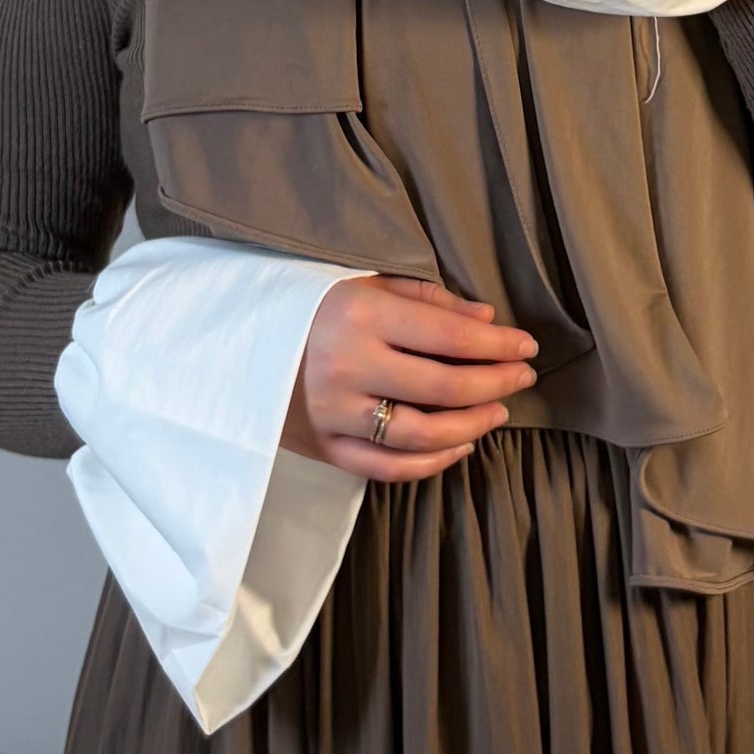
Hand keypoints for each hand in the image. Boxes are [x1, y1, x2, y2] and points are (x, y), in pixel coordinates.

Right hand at [280, 273, 538, 480]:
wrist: (228, 342)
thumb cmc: (304, 306)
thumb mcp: (361, 284)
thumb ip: (426, 300)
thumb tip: (487, 322)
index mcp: (359, 316)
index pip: (451, 338)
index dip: (499, 345)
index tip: (526, 346)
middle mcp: (347, 367)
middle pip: (446, 388)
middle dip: (497, 384)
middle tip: (521, 376)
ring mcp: (334, 414)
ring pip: (423, 435)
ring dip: (472, 426)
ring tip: (497, 411)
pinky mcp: (323, 447)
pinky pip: (388, 468)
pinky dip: (432, 462)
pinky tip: (458, 445)